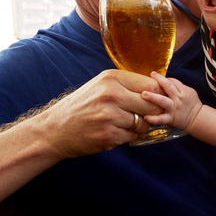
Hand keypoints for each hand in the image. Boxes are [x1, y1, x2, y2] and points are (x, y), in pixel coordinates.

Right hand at [35, 69, 162, 157]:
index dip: (157, 95)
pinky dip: (128, 137)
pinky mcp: (108, 135)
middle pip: (151, 104)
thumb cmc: (82, 106)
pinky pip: (132, 137)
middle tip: (146, 116)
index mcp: (112, 78)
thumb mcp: (101, 86)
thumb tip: (159, 88)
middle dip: (152, 113)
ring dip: (139, 127)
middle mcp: (111, 94)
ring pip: (143, 123)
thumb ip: (127, 85)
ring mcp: (109, 115)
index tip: (155, 101)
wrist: (56, 129)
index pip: (150, 85)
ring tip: (126, 125)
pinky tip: (116, 133)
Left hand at [141, 72, 201, 130]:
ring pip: (162, 101)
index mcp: (183, 91)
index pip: (172, 81)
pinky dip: (153, 119)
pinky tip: (146, 117)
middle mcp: (177, 99)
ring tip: (143, 94)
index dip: (163, 78)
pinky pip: (161, 119)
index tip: (156, 77)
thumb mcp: (190, 92)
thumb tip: (166, 80)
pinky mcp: (171, 119)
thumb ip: (179, 86)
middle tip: (151, 74)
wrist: (198, 119)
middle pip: (168, 87)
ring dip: (152, 97)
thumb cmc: (193, 104)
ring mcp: (173, 109)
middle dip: (159, 80)